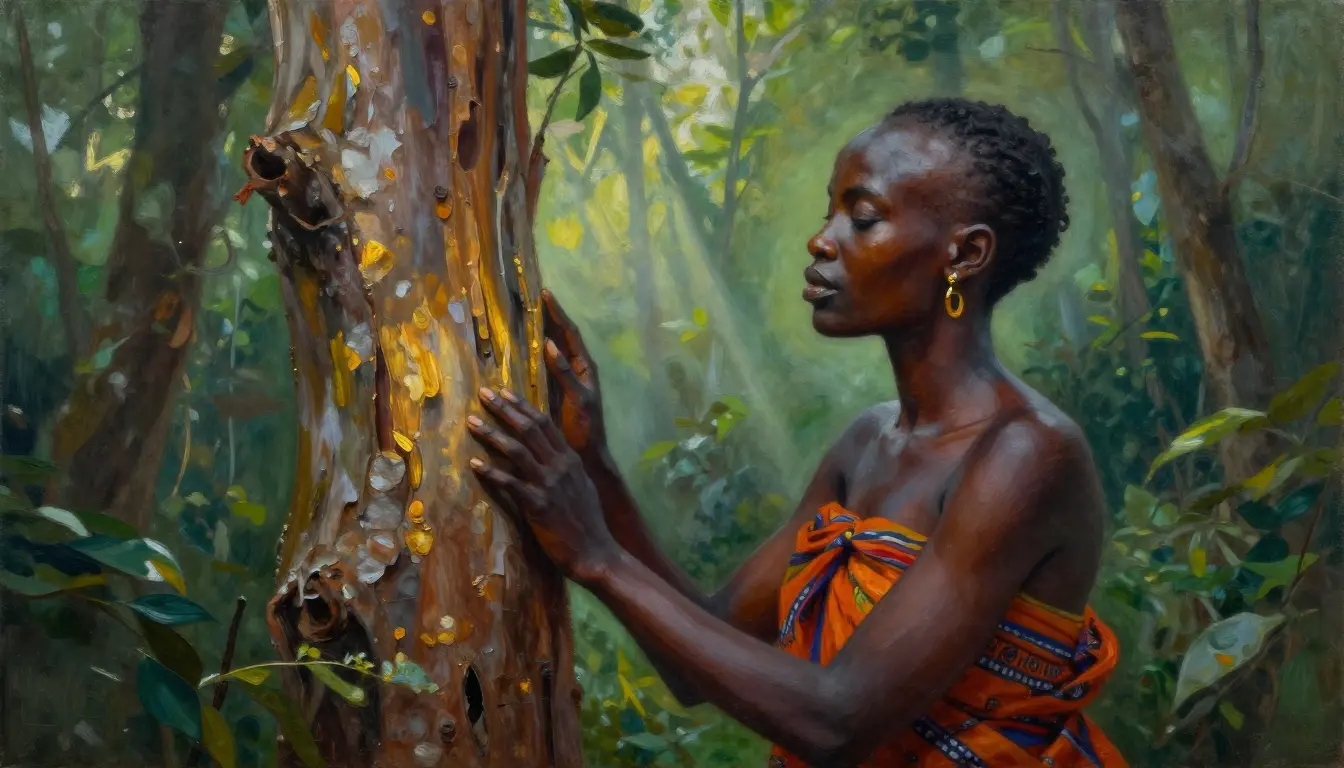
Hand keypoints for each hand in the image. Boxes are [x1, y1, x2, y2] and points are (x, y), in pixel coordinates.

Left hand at [467, 385, 618, 583]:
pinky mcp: (538, 505)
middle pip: (529, 429)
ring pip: (516, 450)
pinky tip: (474, 464)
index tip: (505, 392)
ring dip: (492, 434)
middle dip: (504, 409)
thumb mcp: (583, 487)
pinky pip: (510, 483)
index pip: (545, 423)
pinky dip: (491, 472)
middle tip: (484, 393)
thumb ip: (568, 470)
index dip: (523, 406)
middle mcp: (560, 466)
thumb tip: (555, 458)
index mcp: (571, 460)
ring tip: (472, 422)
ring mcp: (549, 484)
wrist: (596, 552)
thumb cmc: (590, 523)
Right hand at [541, 290, 606, 458]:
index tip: (545, 294)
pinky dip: (534, 352)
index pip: (571, 333)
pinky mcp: (555, 388)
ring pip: (552, 348)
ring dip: (541, 331)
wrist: (588, 453)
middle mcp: (576, 368)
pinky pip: (544, 364)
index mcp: (585, 367)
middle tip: (531, 298)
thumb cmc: (586, 427)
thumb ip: (565, 373)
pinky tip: (521, 348)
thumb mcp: (578, 398)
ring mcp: (566, 377)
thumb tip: (550, 344)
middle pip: (561, 335)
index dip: (558, 313)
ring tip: (525, 315)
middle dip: (549, 316)